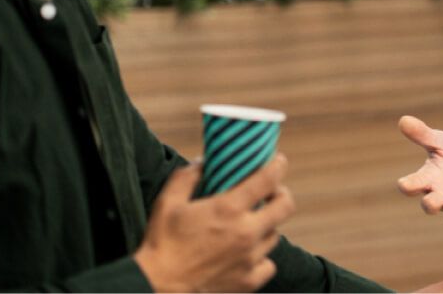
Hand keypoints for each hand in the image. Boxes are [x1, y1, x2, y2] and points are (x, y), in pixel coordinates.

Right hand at [134, 154, 295, 292]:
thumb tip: (203, 162)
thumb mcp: (168, 202)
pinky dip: (262, 258)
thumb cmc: (161, 244)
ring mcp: (250, 259)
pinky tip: (248, 254)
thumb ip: (187, 176)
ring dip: (266, 226)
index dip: (278, 165)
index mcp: (227, 209)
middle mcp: (245, 232)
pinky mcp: (249, 281)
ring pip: (275, 235)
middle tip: (271, 193)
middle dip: (281, 194)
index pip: (267, 179)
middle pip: (286, 206)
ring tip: (251, 224)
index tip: (278, 161)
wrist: (156, 287)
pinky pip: (268, 264)